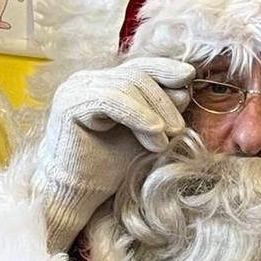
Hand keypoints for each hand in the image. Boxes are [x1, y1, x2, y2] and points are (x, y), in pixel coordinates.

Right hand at [34, 55, 194, 250]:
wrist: (78, 193)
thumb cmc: (109, 168)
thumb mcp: (145, 137)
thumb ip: (161, 115)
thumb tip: (184, 91)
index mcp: (106, 84)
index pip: (140, 68)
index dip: (165, 70)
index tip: (190, 77)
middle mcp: (89, 80)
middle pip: (137, 75)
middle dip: (164, 100)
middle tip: (179, 129)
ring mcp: (77, 88)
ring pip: (127, 85)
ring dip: (154, 113)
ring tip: (165, 140)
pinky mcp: (71, 103)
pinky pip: (111, 99)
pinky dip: (138, 115)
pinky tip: (155, 133)